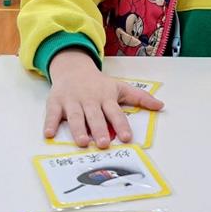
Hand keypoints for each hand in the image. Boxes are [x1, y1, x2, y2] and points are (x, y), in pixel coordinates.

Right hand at [45, 49, 163, 148]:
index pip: (115, 112)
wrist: (73, 68)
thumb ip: (139, 97)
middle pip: (95, 116)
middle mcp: (90, 100)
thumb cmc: (98, 83)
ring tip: (82, 142)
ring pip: (76, 116)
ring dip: (78, 129)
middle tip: (103, 143)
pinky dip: (50, 123)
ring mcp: (72, 101)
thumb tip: (161, 105)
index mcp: (106, 97)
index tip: (126, 138)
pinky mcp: (56, 102)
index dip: (121, 125)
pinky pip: (53, 114)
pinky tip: (49, 134)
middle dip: (99, 129)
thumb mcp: (119, 87)